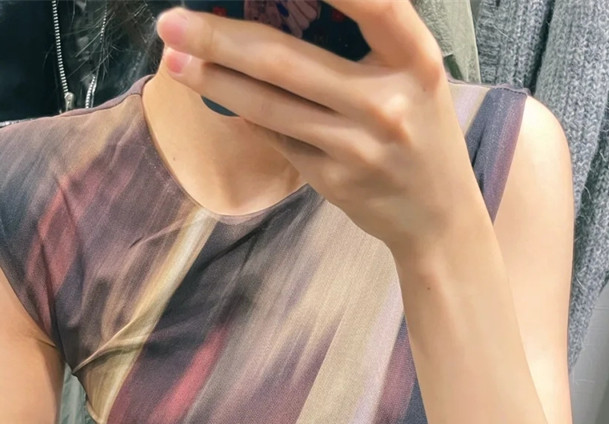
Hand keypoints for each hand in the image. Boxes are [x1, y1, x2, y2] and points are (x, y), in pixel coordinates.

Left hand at [154, 0, 482, 259]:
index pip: (373, 4)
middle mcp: (387, 102)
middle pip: (286, 61)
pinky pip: (277, 138)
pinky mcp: (334, 181)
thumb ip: (368, 39)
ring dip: (213, 80)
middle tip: (171, 21)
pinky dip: (244, 113)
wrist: (438, 218)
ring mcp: (357, 147)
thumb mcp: (413, 76)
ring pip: (269, 105)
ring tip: (173, 60)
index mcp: (416, 61)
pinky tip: (215, 95)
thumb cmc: (419, 131)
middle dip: (219, 38)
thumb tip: (277, 5)